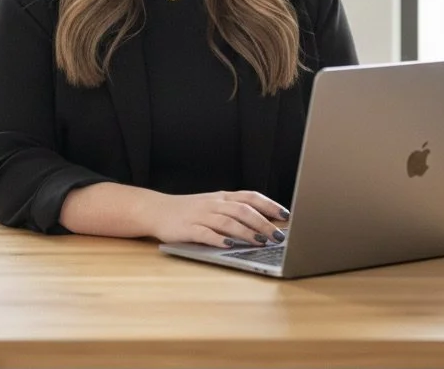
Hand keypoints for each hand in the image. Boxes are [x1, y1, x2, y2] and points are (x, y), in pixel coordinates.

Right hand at [146, 189, 289, 247]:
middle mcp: (214, 204)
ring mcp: (201, 215)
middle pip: (243, 210)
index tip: (286, 215)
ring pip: (228, 222)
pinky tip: (229, 245)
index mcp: (222, 197)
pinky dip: (219, 239)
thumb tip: (265, 223)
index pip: (250, 197)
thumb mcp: (214, 205)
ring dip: (246, 232)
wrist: (158, 210)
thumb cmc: (190, 210)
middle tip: (278, 236)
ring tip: (260, 242)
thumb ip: (234, 211)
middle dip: (263, 223)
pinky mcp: (188, 229)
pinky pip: (206, 233)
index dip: (269, 205)